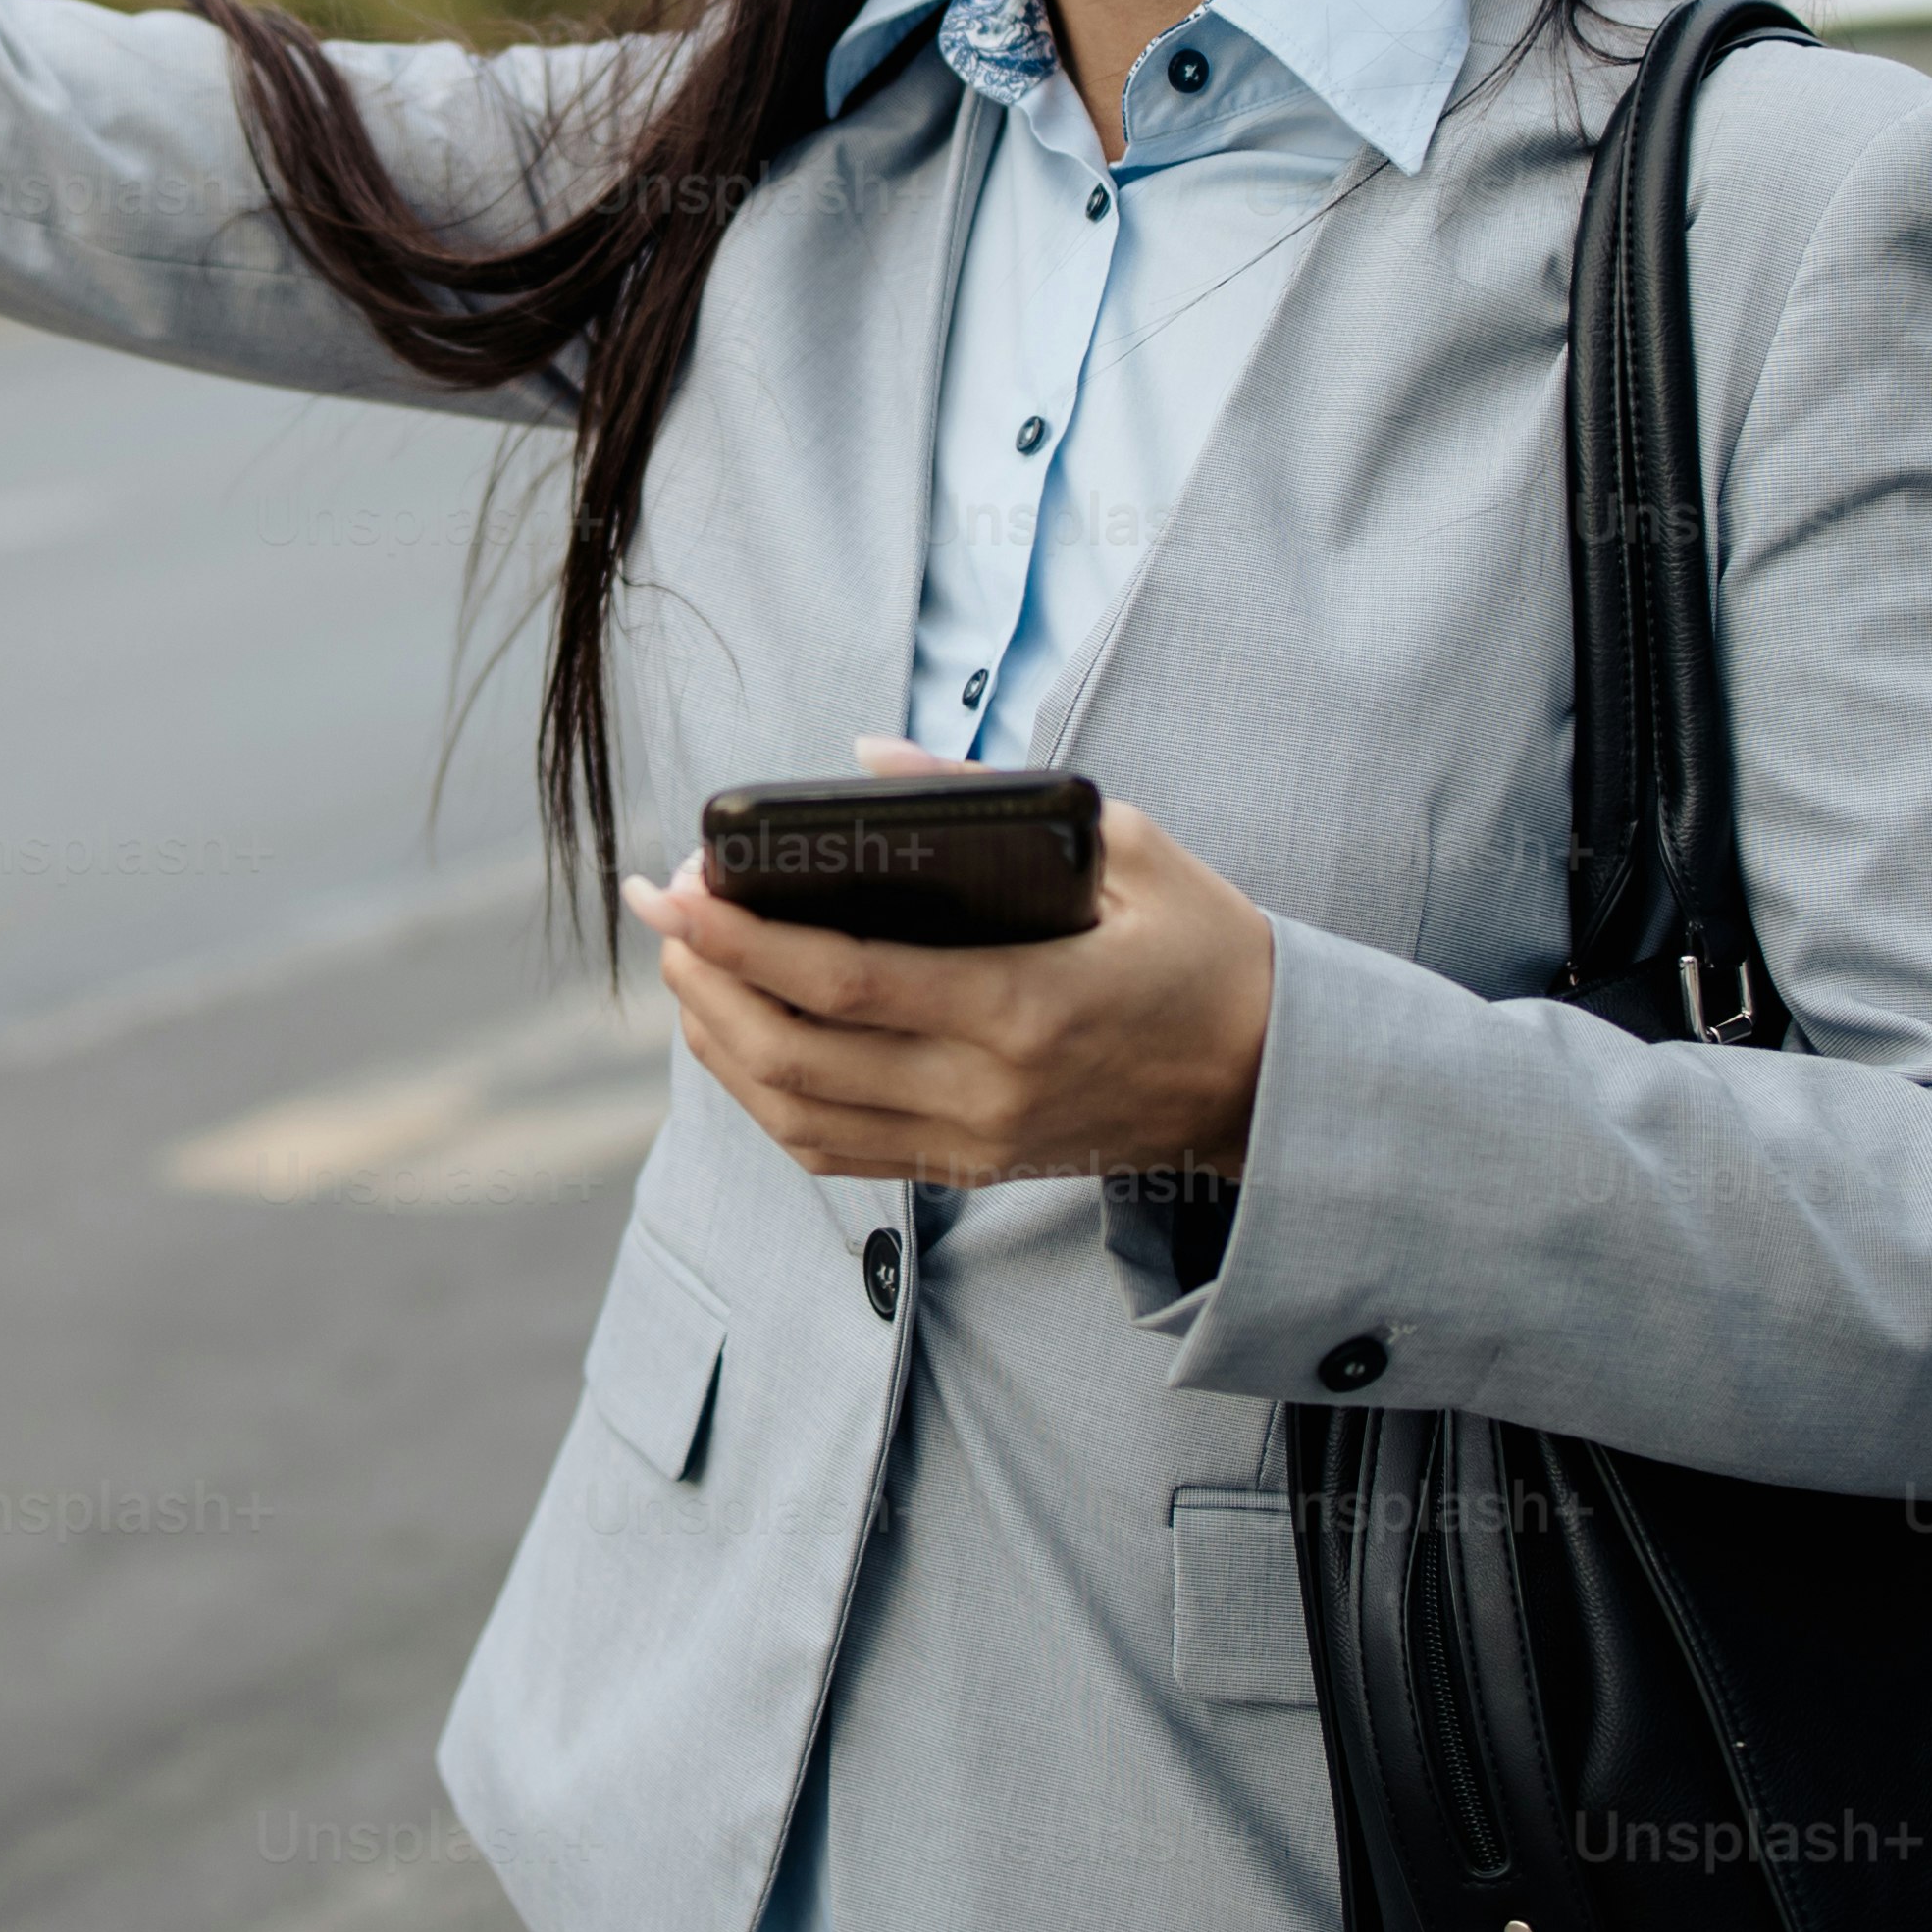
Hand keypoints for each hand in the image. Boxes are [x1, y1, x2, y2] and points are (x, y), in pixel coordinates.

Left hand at [621, 740, 1279, 1188]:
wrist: (1268, 1076)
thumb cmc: (1203, 946)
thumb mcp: (1129, 845)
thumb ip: (991, 797)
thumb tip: (865, 762)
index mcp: (1026, 1003)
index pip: (845, 979)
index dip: (744, 936)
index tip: (680, 883)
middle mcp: (986, 1089)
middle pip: (795, 1051)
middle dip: (705, 976)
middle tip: (662, 908)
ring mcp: (973, 1142)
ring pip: (796, 1111)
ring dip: (718, 1039)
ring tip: (686, 964)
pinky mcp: (969, 1168)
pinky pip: (833, 1148)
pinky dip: (764, 1097)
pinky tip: (736, 1036)